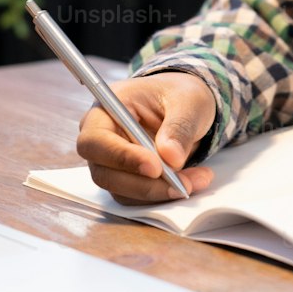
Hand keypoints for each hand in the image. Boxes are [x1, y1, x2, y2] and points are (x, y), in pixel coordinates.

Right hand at [76, 72, 218, 203]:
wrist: (184, 105)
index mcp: (107, 108)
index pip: (96, 139)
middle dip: (144, 184)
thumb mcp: (188, 100)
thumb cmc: (178, 94)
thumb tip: (171, 157)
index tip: (155, 168)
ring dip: (159, 192)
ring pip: (121, 190)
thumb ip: (179, 126)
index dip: (121, 157)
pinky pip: (137, 196)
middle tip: (181, 185)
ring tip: (196, 181)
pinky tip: (191, 182)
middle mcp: (102, 137)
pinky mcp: (126, 177)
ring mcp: (111, 161)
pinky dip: (163, 195)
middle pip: (104, 172)